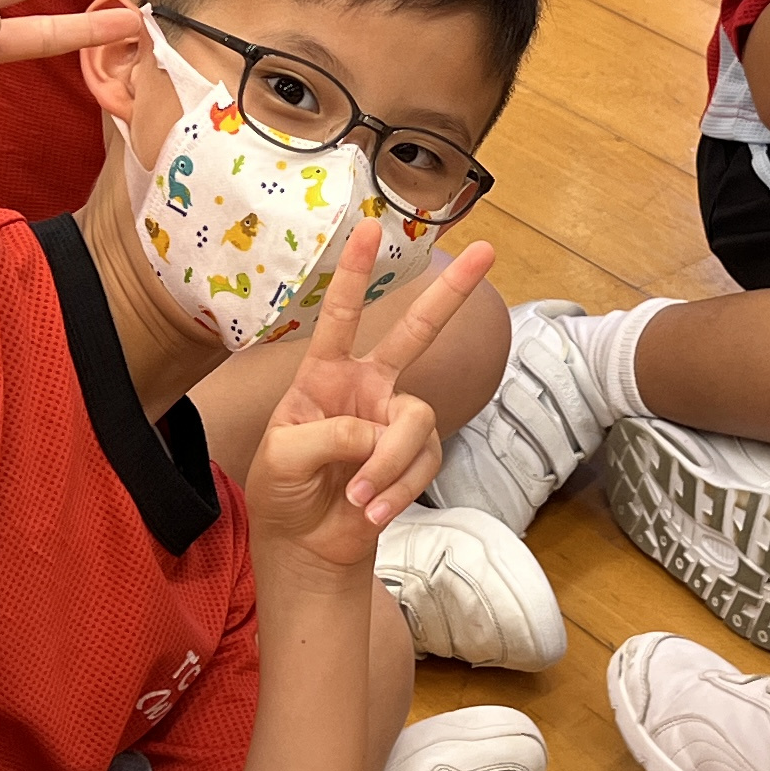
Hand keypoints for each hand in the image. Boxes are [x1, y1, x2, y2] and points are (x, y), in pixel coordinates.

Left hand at [251, 225, 497, 573]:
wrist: (305, 544)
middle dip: (450, 294)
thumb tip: (377, 433)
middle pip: (415, 332)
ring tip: (360, 498)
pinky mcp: (414, 457)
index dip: (353, 273)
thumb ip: (326, 436)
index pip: (339, 316)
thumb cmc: (282, 490)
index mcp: (323, 376)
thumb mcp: (282, 458)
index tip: (368, 226)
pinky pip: (423, 463)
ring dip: (390, 464)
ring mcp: (393, 421)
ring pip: (416, 423)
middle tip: (487, 252)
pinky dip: (397, 490)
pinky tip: (372, 511)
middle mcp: (366, 388)